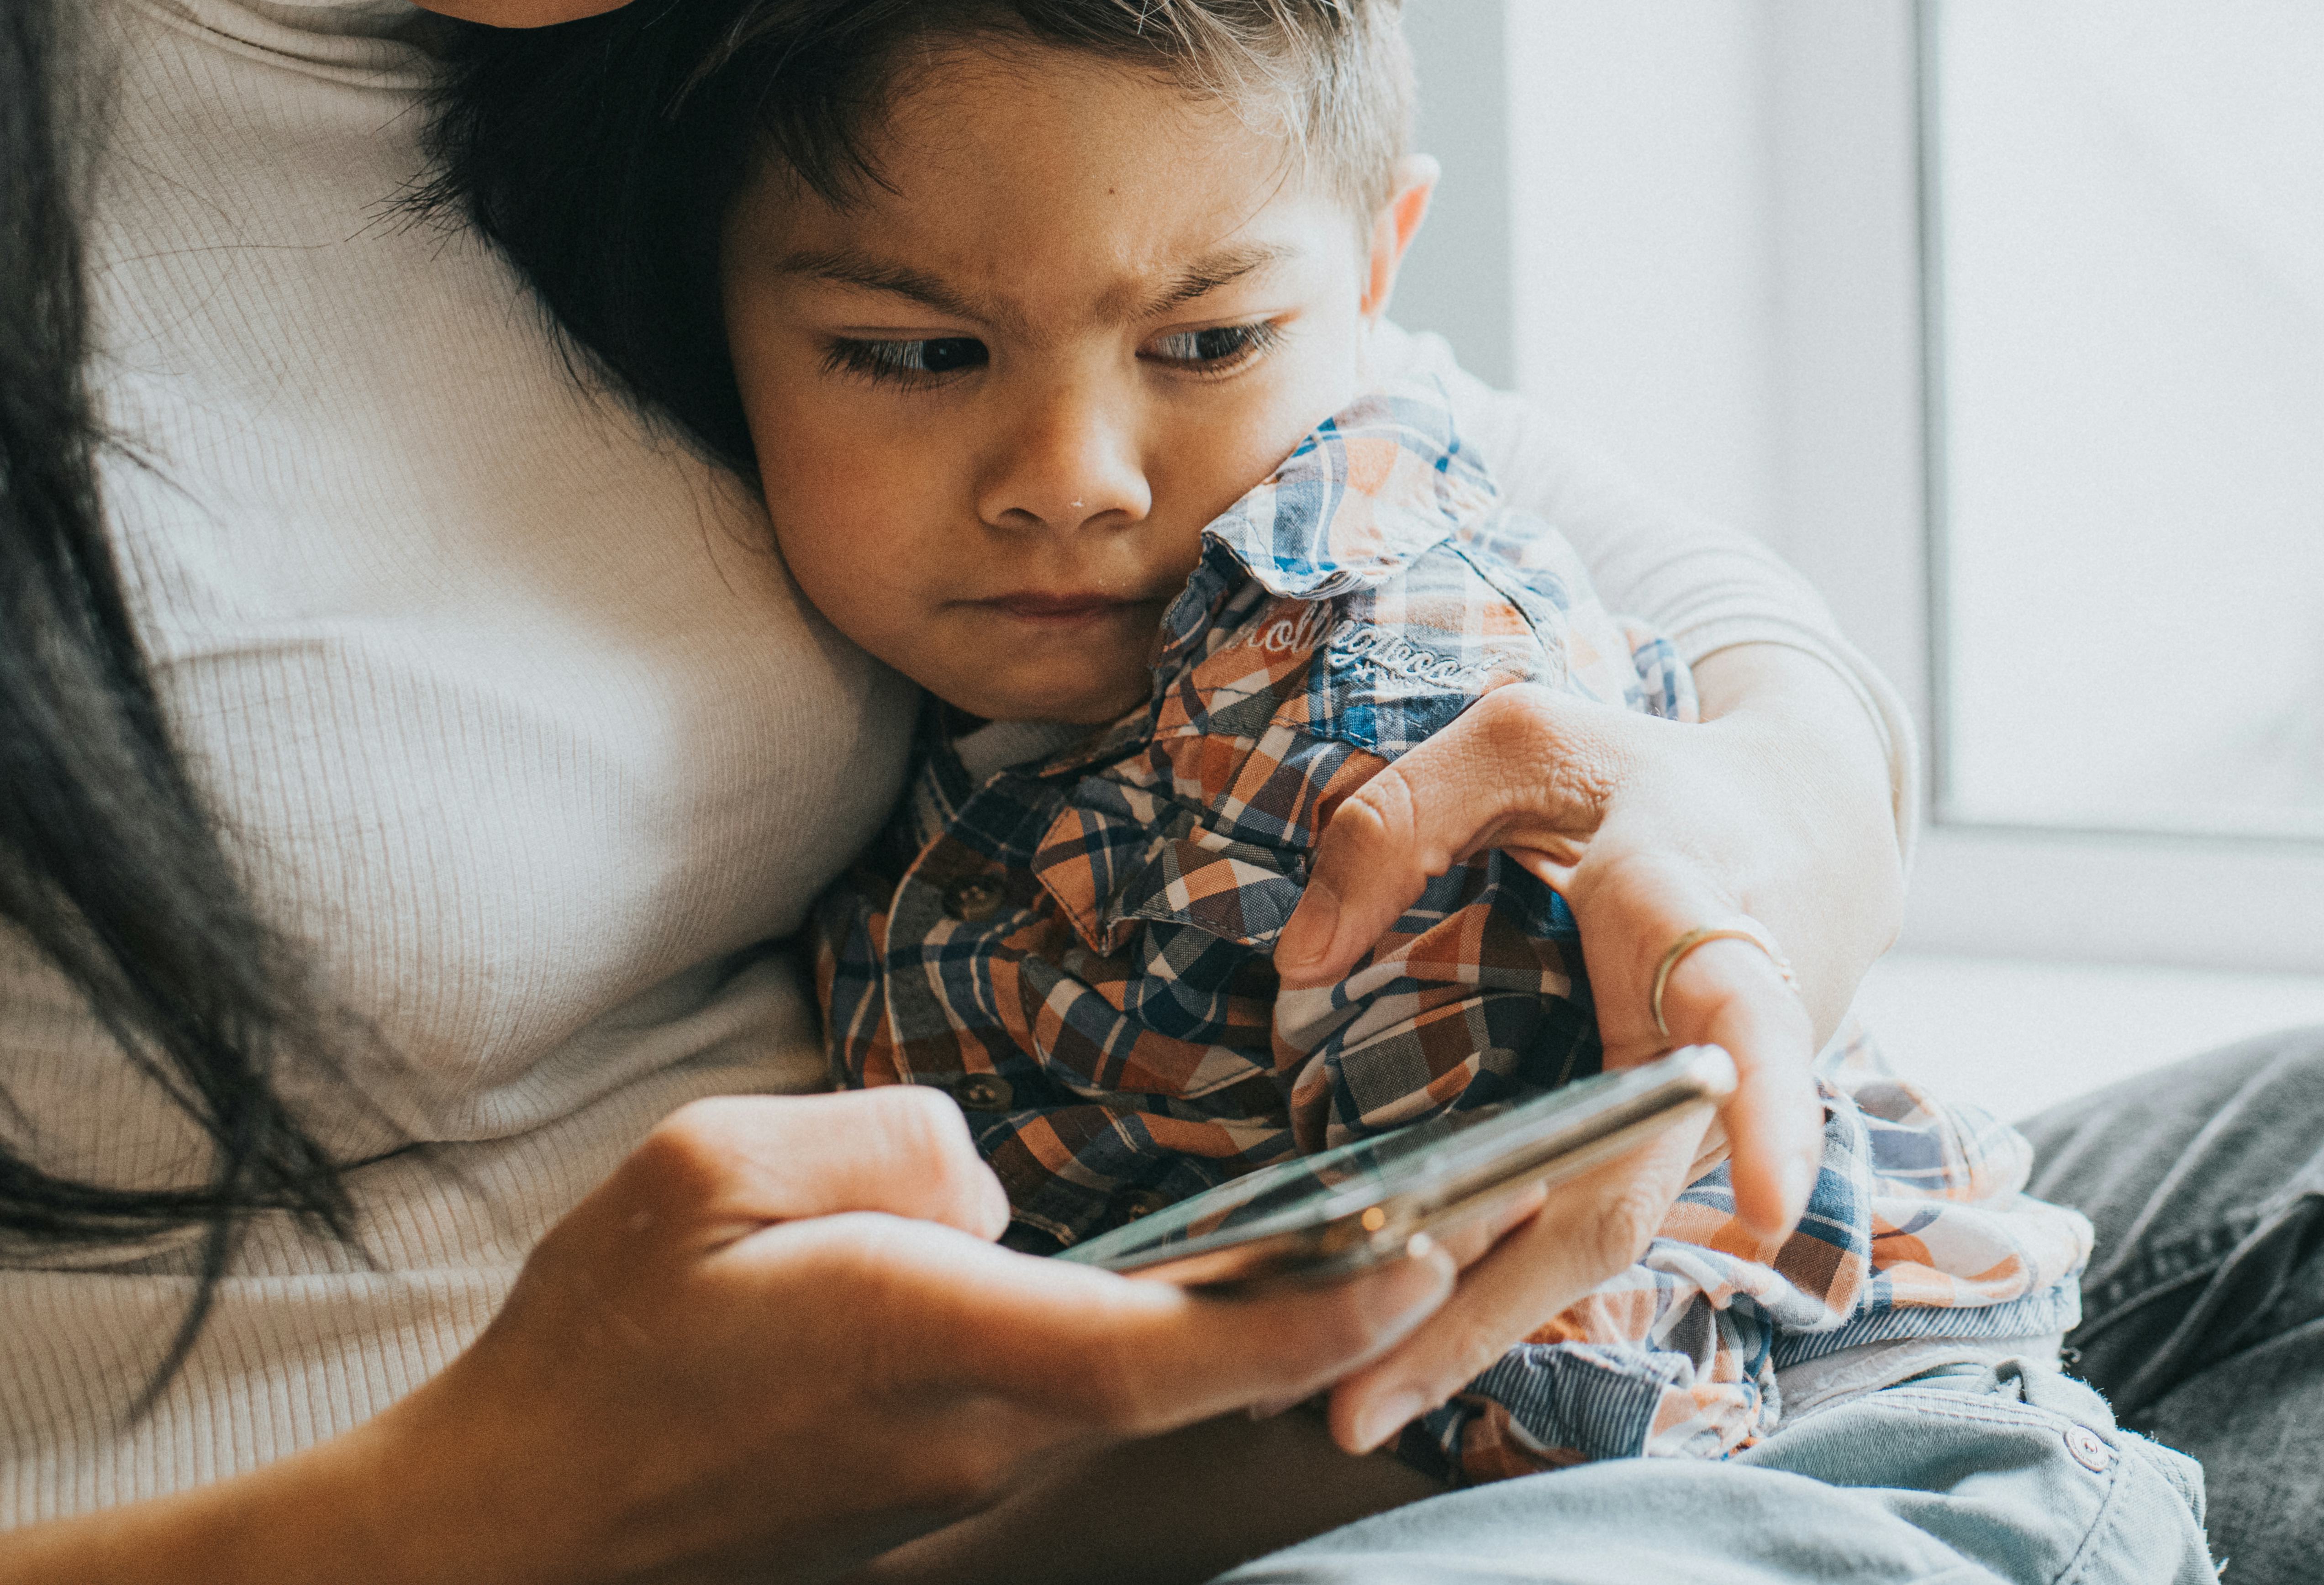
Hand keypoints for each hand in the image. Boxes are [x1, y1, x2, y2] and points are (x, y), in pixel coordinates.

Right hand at [4, 1089, 1459, 1584]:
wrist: (517, 1518)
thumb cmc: (600, 1336)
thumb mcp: (711, 1171)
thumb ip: (880, 1147)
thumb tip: (983, 1180)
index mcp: (939, 1338)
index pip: (1179, 1343)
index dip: (1319, 1307)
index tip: (1432, 1255)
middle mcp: (983, 1424)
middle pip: (1201, 1373)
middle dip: (1340, 1311)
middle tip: (1463, 1227)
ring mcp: (964, 1468)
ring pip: (1146, 1384)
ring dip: (1253, 1324)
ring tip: (1366, 1236)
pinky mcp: (939, 1479)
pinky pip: (1078, 1397)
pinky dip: (1158, 1341)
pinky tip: (1196, 1282)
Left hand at [1270, 643, 1902, 1449]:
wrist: (1808, 825)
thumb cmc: (1650, 776)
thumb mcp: (1527, 736)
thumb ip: (1399, 818)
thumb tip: (1303, 960)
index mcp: (1697, 913)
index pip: (1741, 1016)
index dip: (1761, 1107)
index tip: (1768, 1201)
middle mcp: (1711, 1042)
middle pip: (1624, 1195)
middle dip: (1497, 1303)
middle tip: (1363, 1403)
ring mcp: (1700, 1113)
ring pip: (1596, 1235)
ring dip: (1477, 1323)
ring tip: (1356, 1404)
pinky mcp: (1671, 1144)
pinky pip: (1587, 1221)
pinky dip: (1501, 1285)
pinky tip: (1407, 1345)